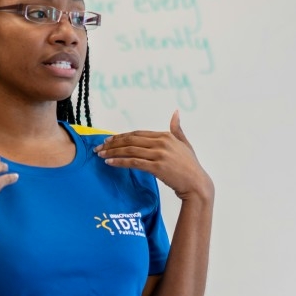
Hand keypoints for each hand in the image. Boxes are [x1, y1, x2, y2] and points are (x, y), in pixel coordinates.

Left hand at [95, 112, 212, 201]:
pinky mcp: (157, 167)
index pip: (137, 134)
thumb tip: (176, 112)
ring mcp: (159, 154)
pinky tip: (110, 162)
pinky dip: (120, 162)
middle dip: (113, 143)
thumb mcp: (184, 143)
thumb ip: (177, 129)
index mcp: (165, 136)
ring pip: (130, 150)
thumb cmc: (190, 166)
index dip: (121, 136)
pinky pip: (133, 162)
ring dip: (113, 152)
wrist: (196, 183)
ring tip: (100, 155)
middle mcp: (161, 142)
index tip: (109, 140)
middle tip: (99, 147)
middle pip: (131, 140)